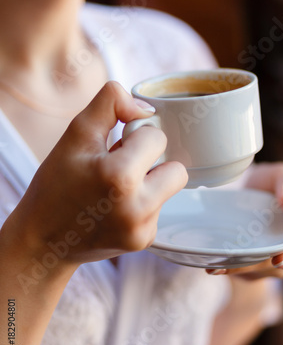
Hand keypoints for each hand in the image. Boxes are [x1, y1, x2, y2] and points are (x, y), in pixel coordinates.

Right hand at [2, 81, 187, 269]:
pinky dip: (143, 203)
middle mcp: (137, 208)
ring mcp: (142, 229)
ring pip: (170, 189)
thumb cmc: (56, 184)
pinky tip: (116, 207)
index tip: (114, 147)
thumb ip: (110, 104)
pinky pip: (159, 209)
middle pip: (177, 169)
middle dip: (153, 162)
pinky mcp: (143, 241)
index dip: (136, 137)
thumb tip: (147, 108)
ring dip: (150, 182)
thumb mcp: (76, 134)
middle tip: (121, 167)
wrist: (42, 239)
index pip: (157, 138)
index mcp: (119, 177)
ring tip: (116, 188)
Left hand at [206, 162, 282, 278]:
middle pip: (277, 264)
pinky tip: (212, 266)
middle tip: (238, 264)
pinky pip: (239, 267)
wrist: (243, 187)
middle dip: (257, 267)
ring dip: (237, 269)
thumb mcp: (282, 174)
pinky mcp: (248, 261)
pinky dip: (226, 267)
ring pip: (255, 269)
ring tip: (217, 266)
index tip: (279, 259)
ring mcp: (266, 257)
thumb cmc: (269, 181)